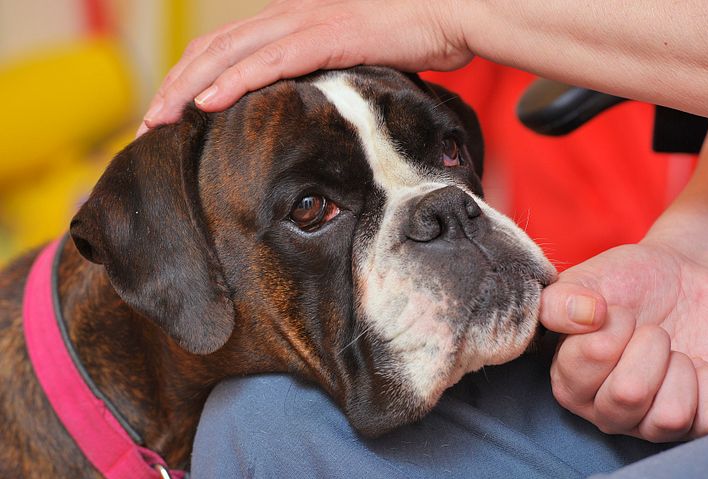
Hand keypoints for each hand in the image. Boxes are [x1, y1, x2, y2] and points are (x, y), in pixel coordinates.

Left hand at [138, 0, 471, 134]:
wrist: (448, 13)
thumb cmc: (405, 39)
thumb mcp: (348, 61)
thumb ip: (318, 77)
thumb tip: (301, 108)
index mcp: (288, 21)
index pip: (222, 48)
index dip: (187, 78)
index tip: (166, 113)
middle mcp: (287, 15)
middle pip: (212, 49)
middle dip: (172, 86)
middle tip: (146, 123)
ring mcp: (305, 22)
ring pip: (229, 54)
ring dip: (188, 88)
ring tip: (160, 119)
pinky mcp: (327, 36)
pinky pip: (270, 62)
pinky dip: (233, 83)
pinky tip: (207, 104)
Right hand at [540, 241, 707, 441]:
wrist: (681, 279)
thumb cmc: (624, 284)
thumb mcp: (582, 281)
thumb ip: (559, 300)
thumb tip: (585, 314)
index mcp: (568, 383)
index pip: (593, 360)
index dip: (615, 326)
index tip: (618, 312)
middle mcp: (604, 412)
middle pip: (630, 394)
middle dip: (650, 346)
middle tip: (650, 331)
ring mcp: (648, 424)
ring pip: (671, 416)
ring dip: (679, 368)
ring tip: (671, 351)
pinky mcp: (696, 426)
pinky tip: (697, 366)